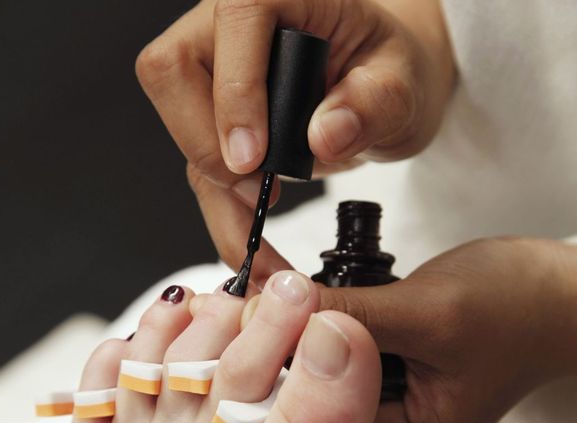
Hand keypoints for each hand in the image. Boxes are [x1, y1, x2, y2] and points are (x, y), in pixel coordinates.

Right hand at [135, 0, 453, 284]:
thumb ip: (375, 102)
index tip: (254, 159)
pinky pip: (203, 168)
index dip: (235, 95)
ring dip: (217, 197)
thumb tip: (324, 135)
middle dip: (208, 147)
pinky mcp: (217, 121)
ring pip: (182, 133)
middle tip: (259, 192)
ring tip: (257, 244)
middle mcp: (233, 29)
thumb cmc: (391, 74)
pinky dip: (224, 212)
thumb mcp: (403, 84)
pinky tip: (249, 241)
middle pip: (174, 75)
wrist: (383, 93)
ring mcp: (218, 76)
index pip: (233, 25)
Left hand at [243, 237, 576, 422]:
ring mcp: (379, 410)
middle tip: (248, 295)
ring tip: (272, 289)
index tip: (244, 314)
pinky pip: (332, 355)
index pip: (306, 419)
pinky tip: (298, 294)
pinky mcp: (380, 380)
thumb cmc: (517, 307)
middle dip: (276, 344)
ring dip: (293, 330)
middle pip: (302, 399)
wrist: (555, 296)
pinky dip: (315, 323)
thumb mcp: (429, 310)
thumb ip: (350, 315)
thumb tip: (277, 307)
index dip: (271, 365)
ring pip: (312, 374)